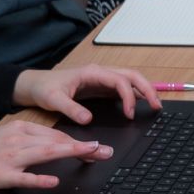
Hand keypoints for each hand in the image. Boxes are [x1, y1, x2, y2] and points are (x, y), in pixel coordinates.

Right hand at [0, 120, 114, 193]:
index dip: (78, 140)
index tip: (96, 146)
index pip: (54, 133)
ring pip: (45, 153)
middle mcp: (14, 139)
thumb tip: (54, 145)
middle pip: (56, 141)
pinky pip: (22, 177)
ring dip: (71, 153)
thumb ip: (26, 141)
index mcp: (17, 129)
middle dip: (83, 146)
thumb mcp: (2, 139)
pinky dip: (39, 178)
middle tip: (104, 151)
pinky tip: (53, 180)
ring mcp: (6, 157)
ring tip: (91, 156)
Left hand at [14, 64, 160, 122]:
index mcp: (93, 73)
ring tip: (155, 105)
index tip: (129, 114)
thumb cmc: (45, 88)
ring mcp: (103, 79)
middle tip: (156, 106)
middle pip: (132, 76)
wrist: (36, 85)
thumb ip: (71, 109)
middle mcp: (101, 73)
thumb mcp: (54, 100)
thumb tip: (88, 120)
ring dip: (144, 90)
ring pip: (131, 80)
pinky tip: (141, 104)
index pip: (119, 81)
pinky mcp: (102, 87)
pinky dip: (135, 95)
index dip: (128, 97)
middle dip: (147, 89)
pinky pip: (124, 88)